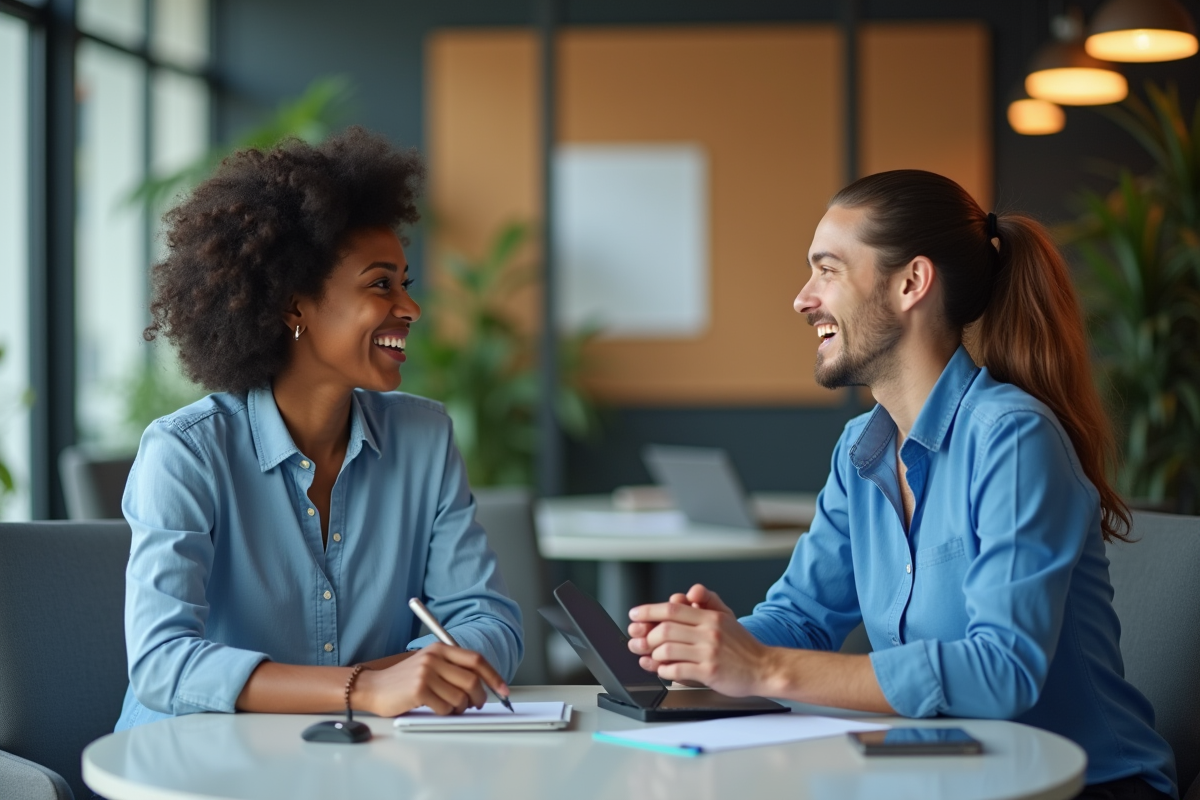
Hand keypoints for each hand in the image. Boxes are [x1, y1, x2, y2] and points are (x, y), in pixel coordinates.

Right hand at [357, 643, 508, 716]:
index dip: (493, 676)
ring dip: (460, 709)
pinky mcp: (419, 689)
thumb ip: (453, 669)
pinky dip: (445, 713)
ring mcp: (426, 673)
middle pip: (472, 681)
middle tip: (476, 705)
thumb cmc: (404, 680)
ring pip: (460, 698)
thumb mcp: (429, 665)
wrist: (373, 687)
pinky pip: (445, 708)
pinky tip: (434, 709)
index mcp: (440, 648)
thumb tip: (483, 686)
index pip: (476, 660)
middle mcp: (434, 657)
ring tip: (450, 708)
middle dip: (479, 698)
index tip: (504, 690)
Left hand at [627, 584, 772, 696]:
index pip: (672, 609)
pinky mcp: (709, 672)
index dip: (648, 611)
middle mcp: (709, 632)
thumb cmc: (743, 647)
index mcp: (710, 617)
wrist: (765, 667)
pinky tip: (666, 671)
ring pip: (667, 649)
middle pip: (665, 629)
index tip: (635, 615)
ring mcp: (709, 652)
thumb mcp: (725, 619)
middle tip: (639, 642)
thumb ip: (701, 608)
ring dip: (654, 655)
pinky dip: (664, 671)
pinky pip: (677, 669)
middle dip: (647, 637)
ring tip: (654, 659)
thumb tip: (679, 600)